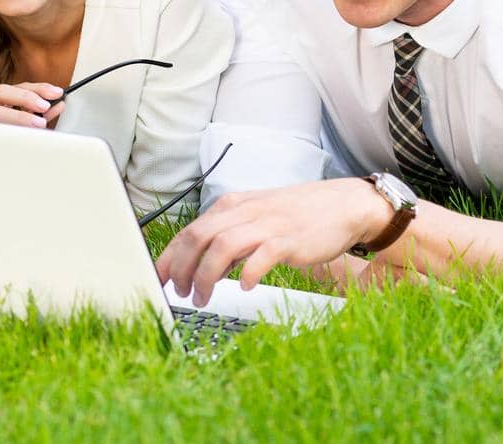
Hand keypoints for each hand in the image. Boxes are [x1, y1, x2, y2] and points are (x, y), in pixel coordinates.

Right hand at [0, 82, 64, 128]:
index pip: (18, 87)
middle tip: (46, 106)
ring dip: (20, 116)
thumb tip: (58, 104)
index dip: (39, 88)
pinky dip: (10, 130)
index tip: (57, 92)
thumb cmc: (5, 139)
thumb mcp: (24, 123)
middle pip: (3, 91)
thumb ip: (39, 113)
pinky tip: (22, 134)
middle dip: (27, 97)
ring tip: (39, 123)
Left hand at [155, 179, 394, 306]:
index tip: (159, 280)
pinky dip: (247, 273)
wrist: (343, 205)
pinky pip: (261, 256)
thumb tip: (202, 266)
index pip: (190, 230)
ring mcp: (268, 224)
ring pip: (222, 247)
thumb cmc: (298, 214)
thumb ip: (229, 237)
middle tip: (180, 293)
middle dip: (182, 269)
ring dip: (206, 276)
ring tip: (202, 298)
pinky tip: (243, 287)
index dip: (169, 257)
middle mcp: (246, 211)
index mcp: (234, 206)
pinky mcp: (289, 240)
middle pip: (199, 237)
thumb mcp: (256, 217)